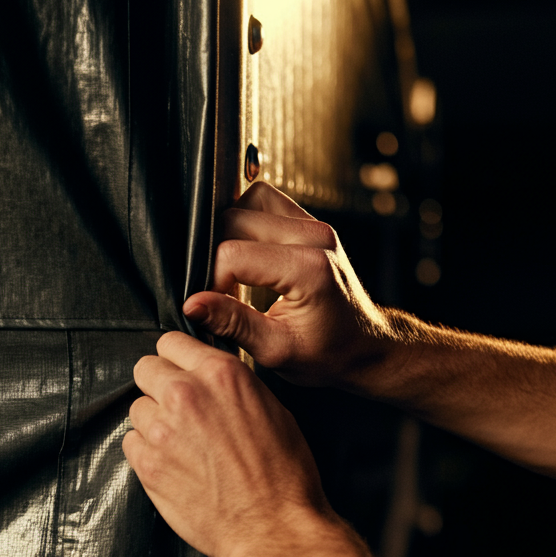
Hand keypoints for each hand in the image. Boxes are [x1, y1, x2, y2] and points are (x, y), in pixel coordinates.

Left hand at [122, 330, 330, 556]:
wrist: (272, 528)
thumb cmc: (283, 476)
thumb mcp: (272, 410)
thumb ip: (232, 387)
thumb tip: (210, 379)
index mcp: (221, 374)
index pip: (171, 342)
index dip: (175, 359)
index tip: (177, 372)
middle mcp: (186, 395)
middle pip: (145, 369)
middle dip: (158, 386)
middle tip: (176, 409)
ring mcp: (162, 430)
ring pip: (137, 408)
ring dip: (153, 421)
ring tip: (180, 445)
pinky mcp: (148, 465)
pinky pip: (130, 443)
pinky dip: (145, 451)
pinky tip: (172, 465)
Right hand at [184, 181, 395, 390]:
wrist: (363, 345)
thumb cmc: (328, 353)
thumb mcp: (276, 350)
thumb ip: (232, 323)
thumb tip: (192, 305)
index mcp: (308, 269)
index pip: (232, 254)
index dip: (211, 281)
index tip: (212, 306)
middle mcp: (313, 237)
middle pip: (234, 220)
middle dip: (214, 256)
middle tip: (218, 292)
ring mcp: (313, 224)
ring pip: (246, 203)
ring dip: (228, 234)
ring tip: (232, 272)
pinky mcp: (308, 222)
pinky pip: (263, 203)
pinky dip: (245, 224)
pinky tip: (245, 256)